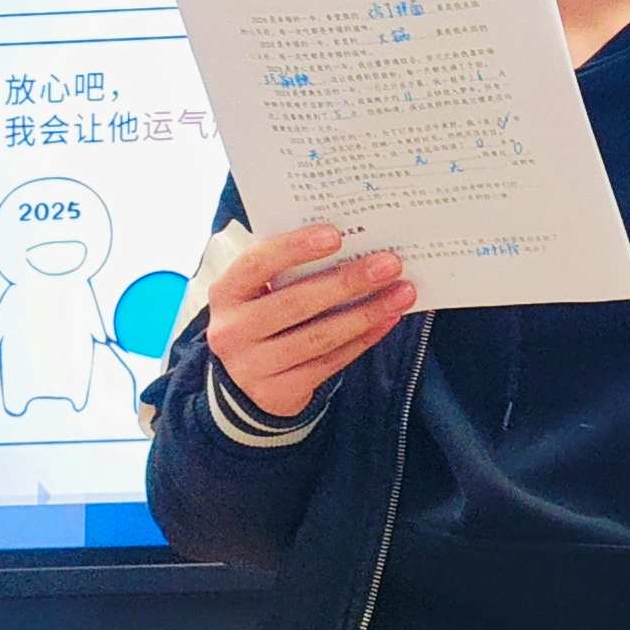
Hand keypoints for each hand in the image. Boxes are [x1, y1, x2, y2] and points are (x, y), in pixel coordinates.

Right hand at [205, 222, 416, 423]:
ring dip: (366, 313)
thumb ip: (289, 270)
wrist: (243, 382)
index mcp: (226, 292)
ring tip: (402, 292)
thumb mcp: (259, 292)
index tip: (336, 235)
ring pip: (319, 337)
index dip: (295, 248)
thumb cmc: (262, 317)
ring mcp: (253, 367)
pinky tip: (388, 320)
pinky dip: (363, 340)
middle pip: (295, 302)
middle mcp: (232, 331)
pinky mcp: (277, 393)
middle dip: (348, 281)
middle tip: (389, 264)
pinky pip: (329, 364)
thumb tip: (353, 245)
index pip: (257, 263)